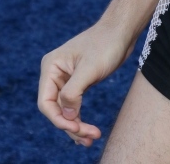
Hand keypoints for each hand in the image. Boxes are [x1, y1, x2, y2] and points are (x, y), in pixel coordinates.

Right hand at [38, 22, 134, 146]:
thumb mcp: (90, 68)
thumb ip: (73, 92)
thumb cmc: (106, 43)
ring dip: (75, 127)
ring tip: (91, 139)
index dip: (58, 119)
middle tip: (89, 138)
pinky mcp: (78, 83)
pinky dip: (79, 119)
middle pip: (56, 110)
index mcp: (51, 67)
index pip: (46, 102)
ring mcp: (66, 79)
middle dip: (70, 126)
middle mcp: (55, 74)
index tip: (76, 129)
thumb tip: (65, 117)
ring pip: (65, 111)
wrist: (122, 31)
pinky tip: (88, 131)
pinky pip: (74, 106)